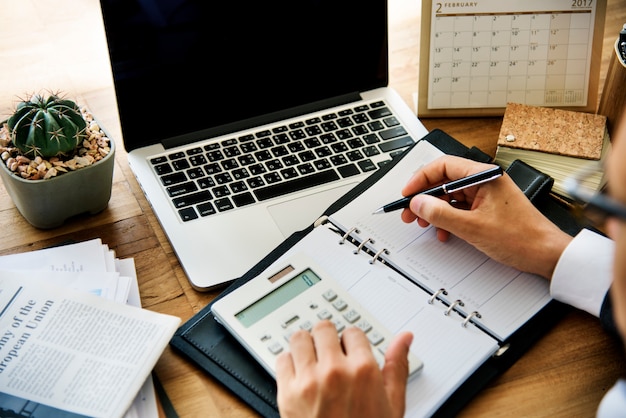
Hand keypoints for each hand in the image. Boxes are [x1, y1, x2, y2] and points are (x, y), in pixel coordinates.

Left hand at [275, 320, 413, 417]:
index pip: (352, 332)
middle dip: (328, 339)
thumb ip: (397, 366)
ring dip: (306, 346)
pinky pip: (282, 359)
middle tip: (331, 353)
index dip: (352, 342)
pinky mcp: (287, 394)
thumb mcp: (392, 404)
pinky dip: (289, 363)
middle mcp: (334, 371)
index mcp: (363, 370)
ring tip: (314, 360)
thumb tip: (404, 339)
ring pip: (300, 338)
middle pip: (324, 328)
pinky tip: (300, 374)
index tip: (350, 352)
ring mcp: (308, 381)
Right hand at [400, 155, 571, 278]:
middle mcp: (485, 180)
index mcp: (485, 175)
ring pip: (449, 196)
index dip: (420, 179)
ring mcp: (486, 194)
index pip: (443, 166)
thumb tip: (418, 203)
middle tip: (409, 212)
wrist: (546, 254)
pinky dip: (447, 219)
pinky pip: (459, 208)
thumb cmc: (523, 238)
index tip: (407, 194)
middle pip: (444, 181)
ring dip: (434, 211)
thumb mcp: (472, 227)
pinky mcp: (486, 207)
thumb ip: (441, 214)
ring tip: (423, 224)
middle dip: (424, 198)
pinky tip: (443, 232)